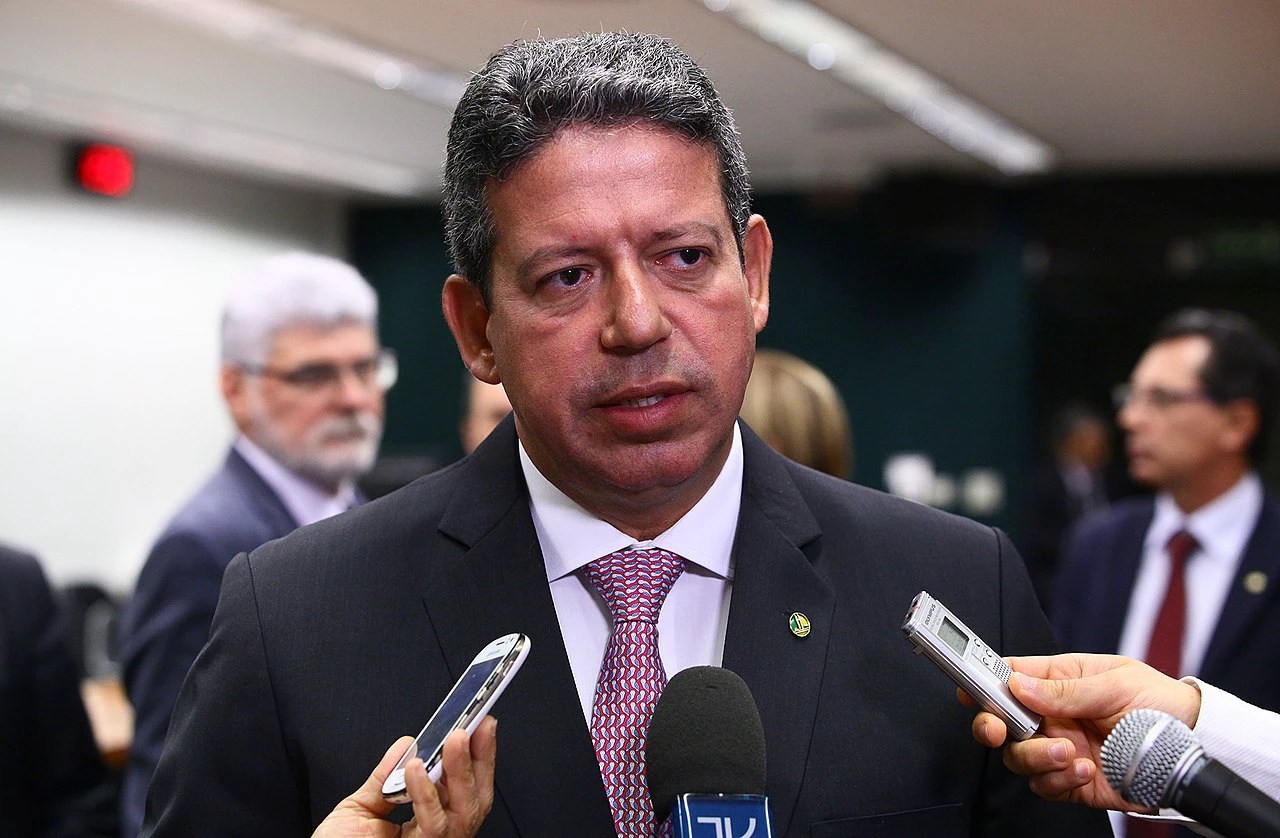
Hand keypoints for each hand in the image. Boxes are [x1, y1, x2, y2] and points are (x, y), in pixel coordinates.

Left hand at [312, 716, 496, 837]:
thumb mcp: (358, 810)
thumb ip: (384, 778)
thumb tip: (407, 744)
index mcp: (424, 826)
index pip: (462, 790)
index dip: (478, 759)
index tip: (480, 726)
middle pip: (474, 801)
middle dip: (478, 761)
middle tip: (469, 729)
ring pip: (463, 813)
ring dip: (459, 772)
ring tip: (450, 741)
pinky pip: (433, 827)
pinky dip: (426, 795)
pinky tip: (416, 770)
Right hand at [964, 653, 1200, 811]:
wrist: (1195, 749)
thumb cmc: (1161, 704)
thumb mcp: (1116, 684)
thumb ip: (1066, 689)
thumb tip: (1020, 686)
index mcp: (1059, 680)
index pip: (1009, 676)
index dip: (982, 679)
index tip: (968, 687)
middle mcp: (1052, 716)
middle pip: (1000, 720)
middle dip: (990, 725)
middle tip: (997, 729)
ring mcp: (1059, 748)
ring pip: (1016, 756)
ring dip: (1035, 757)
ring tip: (1068, 753)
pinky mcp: (1071, 781)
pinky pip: (1044, 785)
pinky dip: (1058, 779)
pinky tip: (1084, 769)